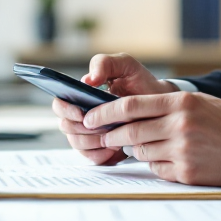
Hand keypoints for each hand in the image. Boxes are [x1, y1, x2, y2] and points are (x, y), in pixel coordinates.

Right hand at [52, 53, 176, 164]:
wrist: (160, 105)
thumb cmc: (140, 83)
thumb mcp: (125, 65)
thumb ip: (104, 63)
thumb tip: (88, 80)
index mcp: (81, 94)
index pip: (59, 104)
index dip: (66, 110)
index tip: (82, 113)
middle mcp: (81, 114)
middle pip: (65, 126)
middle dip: (83, 128)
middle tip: (104, 127)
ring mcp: (89, 133)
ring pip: (76, 143)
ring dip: (93, 142)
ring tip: (114, 136)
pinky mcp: (99, 149)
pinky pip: (90, 157)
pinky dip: (101, 154)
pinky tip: (115, 148)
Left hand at [87, 91, 220, 186]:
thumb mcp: (200, 102)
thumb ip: (167, 104)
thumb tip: (133, 111)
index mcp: (181, 103)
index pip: (131, 105)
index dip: (105, 111)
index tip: (90, 116)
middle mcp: (179, 125)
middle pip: (130, 130)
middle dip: (110, 134)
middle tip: (101, 135)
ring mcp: (182, 150)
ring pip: (141, 151)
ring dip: (134, 149)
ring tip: (140, 145)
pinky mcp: (186, 172)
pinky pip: (156, 168)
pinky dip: (154, 164)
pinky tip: (166, 158)